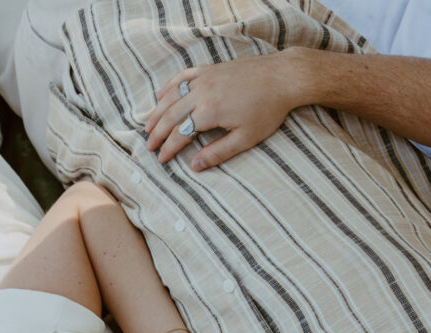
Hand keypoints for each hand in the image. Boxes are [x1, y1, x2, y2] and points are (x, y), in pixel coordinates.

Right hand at [145, 50, 307, 169]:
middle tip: (149, 146)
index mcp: (209, 112)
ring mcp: (205, 78)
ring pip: (172, 95)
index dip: (168, 148)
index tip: (161, 159)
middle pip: (171, 115)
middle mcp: (202, 93)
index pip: (180, 133)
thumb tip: (194, 166)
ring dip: (158, 111)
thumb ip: (217, 153)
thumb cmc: (268, 110)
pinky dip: (170, 86)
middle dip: (157, 132)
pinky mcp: (210, 69)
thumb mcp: (245, 139)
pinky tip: (161, 96)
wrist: (282, 77)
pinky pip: (183, 76)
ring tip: (148, 126)